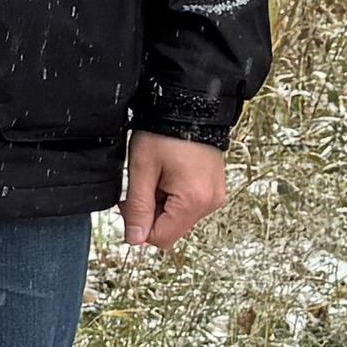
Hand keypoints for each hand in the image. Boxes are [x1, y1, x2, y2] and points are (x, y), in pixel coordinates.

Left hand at [120, 133, 228, 252]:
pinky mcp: (214, 190)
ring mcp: (215, 196)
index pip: (161, 238)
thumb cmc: (164, 133)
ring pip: (178, 218)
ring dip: (162, 204)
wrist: (189, 107)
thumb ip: (137, 208)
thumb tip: (135, 239)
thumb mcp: (142, 169)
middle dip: (151, 213)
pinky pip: (189, 206)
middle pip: (171, 229)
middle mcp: (210, 203)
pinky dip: (174, 197)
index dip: (139, 224)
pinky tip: (169, 175)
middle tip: (144, 183)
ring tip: (158, 175)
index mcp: (194, 201)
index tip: (132, 199)